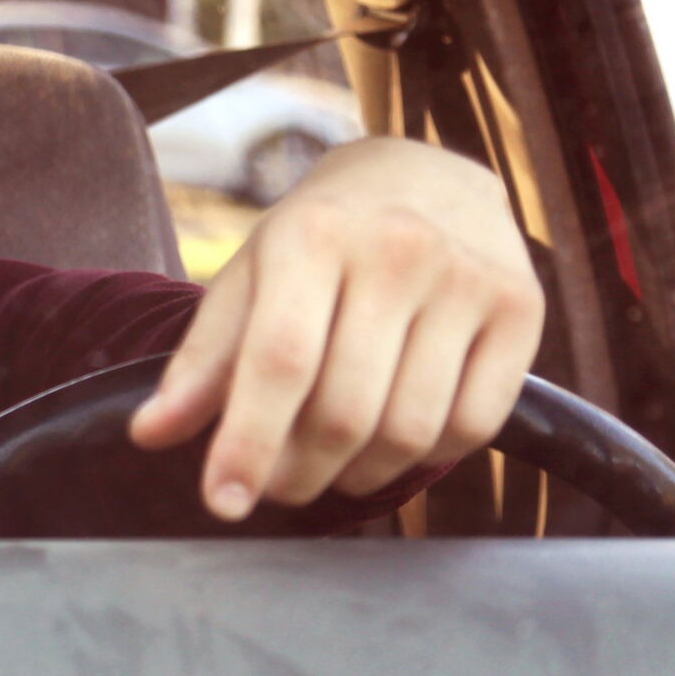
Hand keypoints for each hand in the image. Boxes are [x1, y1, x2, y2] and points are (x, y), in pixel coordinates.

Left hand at [127, 136, 544, 520]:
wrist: (428, 174)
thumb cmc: (319, 238)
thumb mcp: (248, 278)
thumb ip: (201, 360)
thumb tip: (151, 434)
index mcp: (313, 237)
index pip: (279, 362)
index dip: (247, 443)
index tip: (222, 501)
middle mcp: (398, 251)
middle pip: (343, 411)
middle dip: (297, 472)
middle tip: (275, 485)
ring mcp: (469, 279)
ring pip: (408, 430)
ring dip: (356, 475)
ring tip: (326, 468)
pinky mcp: (523, 310)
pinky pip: (471, 425)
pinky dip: (423, 458)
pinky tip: (389, 444)